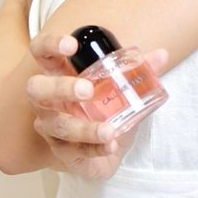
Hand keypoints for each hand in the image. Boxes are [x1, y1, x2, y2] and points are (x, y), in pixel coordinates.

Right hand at [26, 32, 169, 179]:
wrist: (105, 150)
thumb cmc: (104, 110)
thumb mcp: (122, 89)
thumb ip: (138, 70)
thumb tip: (162, 55)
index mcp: (58, 75)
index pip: (41, 52)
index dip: (50, 45)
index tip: (72, 45)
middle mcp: (48, 101)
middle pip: (36, 89)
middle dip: (59, 87)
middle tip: (87, 90)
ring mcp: (52, 128)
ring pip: (58, 126)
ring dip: (84, 128)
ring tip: (109, 131)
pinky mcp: (63, 153)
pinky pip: (76, 151)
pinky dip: (96, 148)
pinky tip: (112, 145)